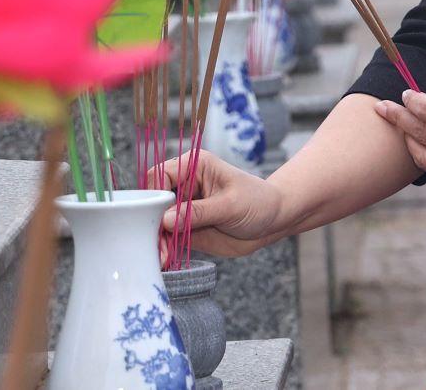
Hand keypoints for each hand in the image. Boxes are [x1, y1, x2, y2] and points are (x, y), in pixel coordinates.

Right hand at [147, 151, 283, 257]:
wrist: (273, 221)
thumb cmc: (257, 201)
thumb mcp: (230, 206)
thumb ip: (198, 212)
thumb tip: (167, 219)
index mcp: (194, 166)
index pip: (161, 175)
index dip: (154, 195)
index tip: (158, 216)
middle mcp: (184, 185)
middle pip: (154, 200)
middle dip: (152, 222)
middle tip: (157, 243)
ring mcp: (184, 208)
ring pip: (158, 222)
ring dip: (157, 239)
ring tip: (163, 256)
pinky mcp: (186, 228)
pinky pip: (168, 237)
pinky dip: (165, 248)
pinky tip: (166, 259)